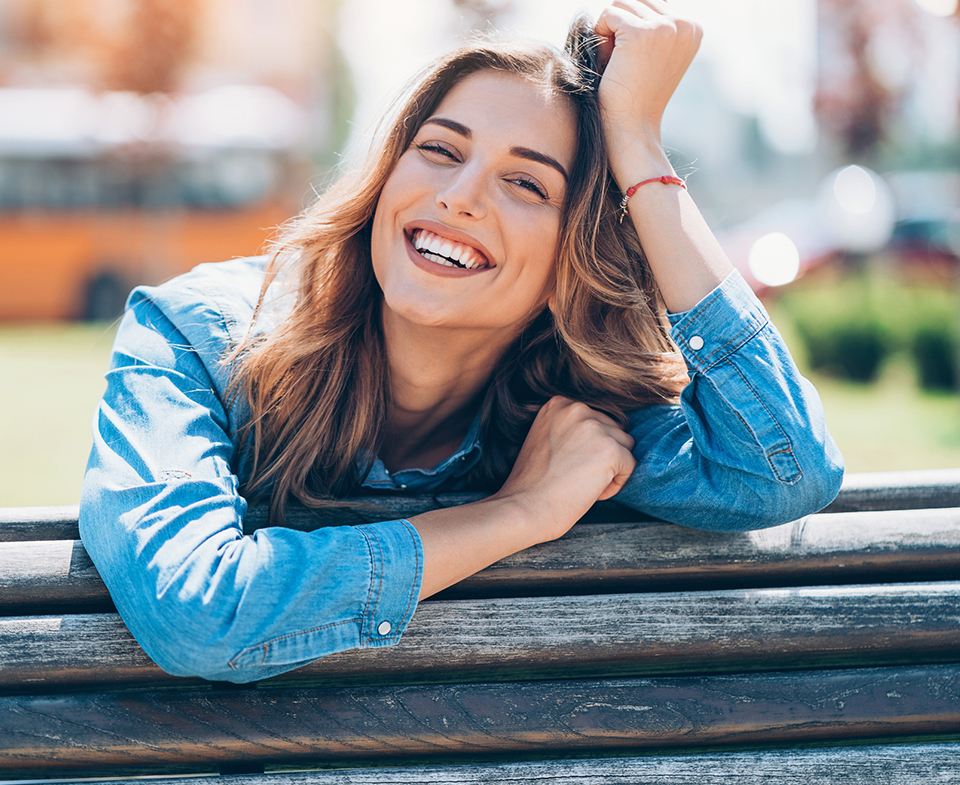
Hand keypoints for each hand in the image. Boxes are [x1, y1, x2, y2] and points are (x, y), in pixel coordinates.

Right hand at [494, 396, 636, 542]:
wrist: (524, 508)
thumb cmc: (531, 484)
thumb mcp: (544, 439)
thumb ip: (570, 429)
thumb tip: (602, 435)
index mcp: (559, 404)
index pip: (596, 420)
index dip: (587, 448)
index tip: (567, 465)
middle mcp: (577, 409)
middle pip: (613, 431)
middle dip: (601, 457)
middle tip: (574, 478)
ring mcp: (595, 428)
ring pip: (625, 447)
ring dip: (610, 469)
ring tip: (582, 484)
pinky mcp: (610, 450)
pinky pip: (630, 466)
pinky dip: (616, 484)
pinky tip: (592, 492)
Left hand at [594, 1, 701, 171]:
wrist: (632, 127)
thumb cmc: (636, 95)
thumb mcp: (653, 54)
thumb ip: (651, 25)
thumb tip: (628, 1)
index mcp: (692, 27)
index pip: (651, 3)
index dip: (632, 27)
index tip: (635, 59)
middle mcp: (684, 24)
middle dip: (621, 25)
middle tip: (621, 60)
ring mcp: (665, 27)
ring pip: (622, 3)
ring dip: (610, 30)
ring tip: (616, 61)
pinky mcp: (642, 33)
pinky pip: (608, 14)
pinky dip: (600, 34)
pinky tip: (608, 60)